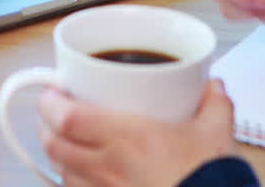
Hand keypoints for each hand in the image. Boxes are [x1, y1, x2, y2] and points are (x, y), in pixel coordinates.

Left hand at [38, 80, 236, 186]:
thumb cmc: (208, 178)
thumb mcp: (217, 133)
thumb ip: (214, 103)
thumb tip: (212, 87)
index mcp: (126, 137)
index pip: (66, 117)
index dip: (50, 102)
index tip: (54, 91)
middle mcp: (108, 167)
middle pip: (53, 145)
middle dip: (47, 126)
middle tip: (56, 113)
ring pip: (61, 172)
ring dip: (58, 155)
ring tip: (67, 142)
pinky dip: (73, 182)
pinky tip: (84, 175)